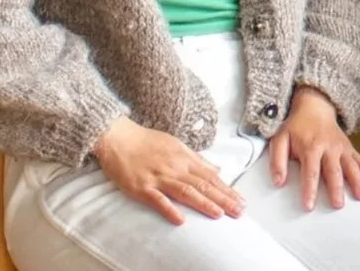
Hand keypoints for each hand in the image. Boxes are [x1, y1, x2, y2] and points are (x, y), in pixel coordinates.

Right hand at [92, 115, 243, 224]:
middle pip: (203, 185)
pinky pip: (157, 200)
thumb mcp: (177, 146)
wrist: (118, 138)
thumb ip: (197, 160)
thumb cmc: (147, 142)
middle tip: (239, 211)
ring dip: (204, 203)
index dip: (227, 189)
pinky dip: (170, 209)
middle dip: (223, 198)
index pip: (211, 176)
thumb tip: (217, 170)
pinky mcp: (141, 187)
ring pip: (186, 192)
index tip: (241, 201)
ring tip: (219, 214)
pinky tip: (181, 220)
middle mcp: (175, 167)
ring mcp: (158, 177)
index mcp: (184, 158)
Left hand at [266, 87, 359, 211]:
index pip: (311, 172)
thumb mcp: (280, 139)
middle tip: (338, 205)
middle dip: (337, 188)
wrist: (315, 108)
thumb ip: (277, 160)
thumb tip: (278, 182)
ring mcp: (342, 148)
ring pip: (352, 166)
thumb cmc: (296, 127)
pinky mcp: (349, 148)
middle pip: (334, 171)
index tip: (309, 206)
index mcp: (311, 147)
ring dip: (357, 181)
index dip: (310, 189)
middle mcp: (329, 147)